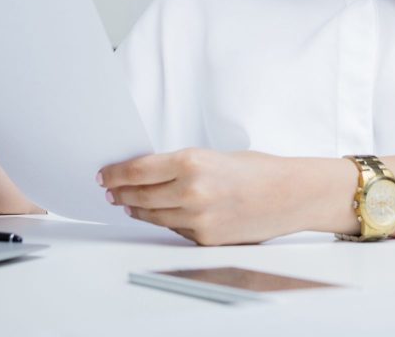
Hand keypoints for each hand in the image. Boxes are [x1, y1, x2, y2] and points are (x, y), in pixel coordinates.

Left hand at [98, 149, 315, 245]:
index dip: (116, 174)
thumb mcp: (213, 156)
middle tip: (111, 190)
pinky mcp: (205, 238)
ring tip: (128, 203)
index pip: (137, 170)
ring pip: (152, 215)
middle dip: (121, 193)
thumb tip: (147, 174)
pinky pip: (174, 229)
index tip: (105, 175)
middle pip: (139, 195)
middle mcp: (191, 191)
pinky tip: (158, 213)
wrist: (289, 194)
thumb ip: (180, 166)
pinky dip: (165, 220)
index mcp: (192, 162)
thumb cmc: (257, 170)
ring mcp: (197, 218)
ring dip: (137, 209)